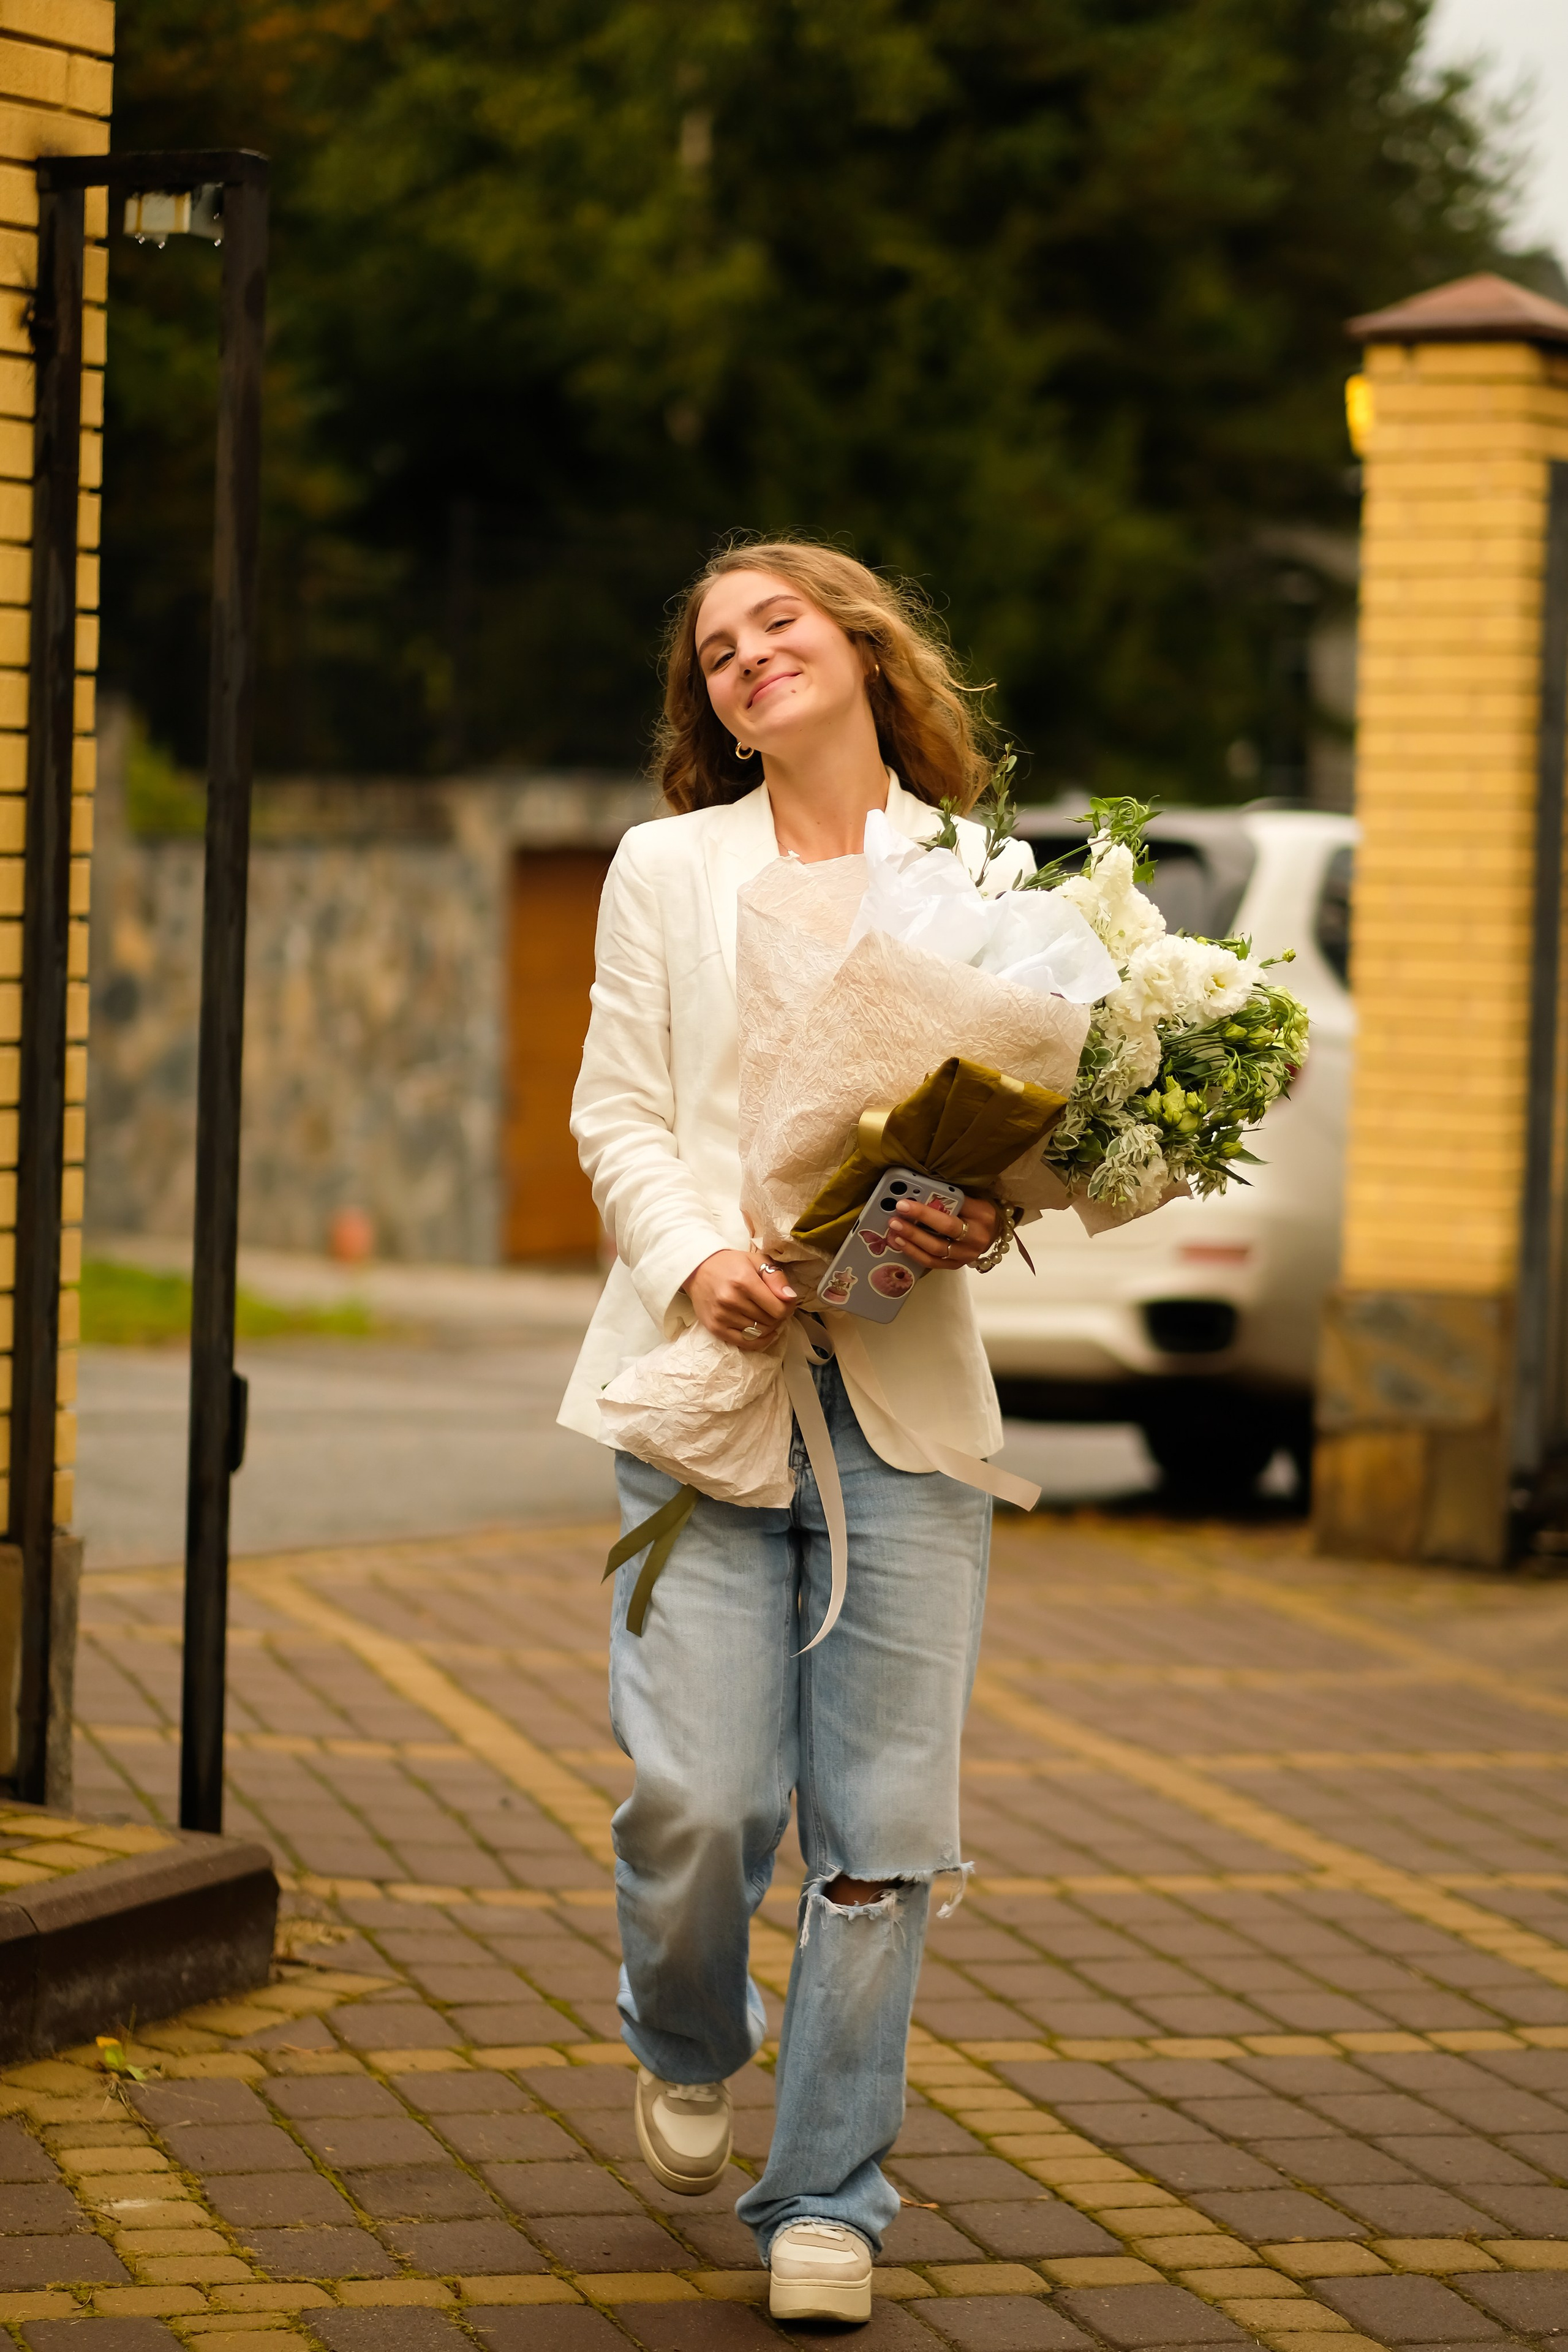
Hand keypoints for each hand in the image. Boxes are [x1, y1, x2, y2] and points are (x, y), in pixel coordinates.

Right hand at [686, 1249, 797, 1349]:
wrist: (697, 1269)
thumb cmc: (731, 1264)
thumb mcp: (757, 1261)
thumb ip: (776, 1278)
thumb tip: (790, 1298)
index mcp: (744, 1281)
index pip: (778, 1308)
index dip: (788, 1308)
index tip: (786, 1302)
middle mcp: (731, 1300)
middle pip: (770, 1321)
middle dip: (778, 1316)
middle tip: (775, 1307)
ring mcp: (722, 1316)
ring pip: (759, 1332)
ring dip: (769, 1327)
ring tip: (766, 1315)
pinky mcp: (715, 1328)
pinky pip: (745, 1343)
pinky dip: (759, 1340)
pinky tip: (764, 1333)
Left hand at [886, 1193, 1000, 1271]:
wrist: (995, 1233)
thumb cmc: (979, 1212)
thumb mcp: (973, 1199)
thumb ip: (951, 1198)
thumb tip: (919, 1194)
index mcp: (982, 1215)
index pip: (954, 1208)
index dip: (928, 1206)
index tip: (905, 1202)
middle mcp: (976, 1237)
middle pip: (945, 1230)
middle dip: (918, 1223)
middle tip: (896, 1216)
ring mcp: (966, 1254)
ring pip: (937, 1250)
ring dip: (912, 1240)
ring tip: (894, 1230)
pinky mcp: (957, 1265)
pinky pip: (933, 1262)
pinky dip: (915, 1253)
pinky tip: (901, 1243)